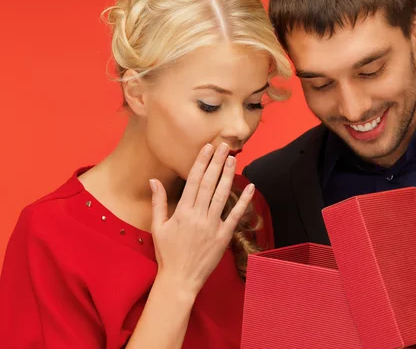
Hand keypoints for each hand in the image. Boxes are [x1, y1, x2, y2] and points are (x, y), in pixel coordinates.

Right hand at [149, 142, 254, 296]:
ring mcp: (212, 226)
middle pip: (209, 183)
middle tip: (224, 146)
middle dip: (217, 162)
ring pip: (222, 195)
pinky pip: (235, 215)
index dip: (201, 162)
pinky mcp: (223, 237)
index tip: (207, 147)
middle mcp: (198, 216)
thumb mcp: (158, 227)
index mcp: (182, 212)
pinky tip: (250, 186)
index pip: (193, 180)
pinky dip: (244, 201)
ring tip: (233, 159)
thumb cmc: (167, 253)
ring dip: (229, 175)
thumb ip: (158, 202)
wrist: (179, 280)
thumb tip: (154, 180)